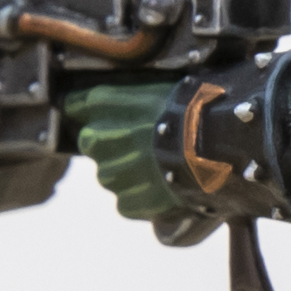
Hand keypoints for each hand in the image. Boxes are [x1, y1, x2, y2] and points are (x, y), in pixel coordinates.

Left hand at [62, 80, 180, 218]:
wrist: (215, 147)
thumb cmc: (190, 110)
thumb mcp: (155, 87)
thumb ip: (123, 95)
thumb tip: (104, 101)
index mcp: (101, 104)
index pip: (75, 106)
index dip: (95, 112)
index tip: (111, 115)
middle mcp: (96, 139)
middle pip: (92, 143)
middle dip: (112, 143)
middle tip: (145, 143)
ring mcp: (111, 174)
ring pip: (110, 174)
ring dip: (128, 171)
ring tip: (160, 166)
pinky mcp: (127, 202)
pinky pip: (128, 200)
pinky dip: (143, 195)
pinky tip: (166, 184)